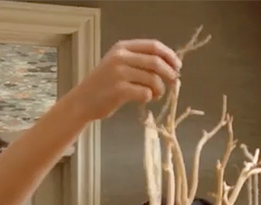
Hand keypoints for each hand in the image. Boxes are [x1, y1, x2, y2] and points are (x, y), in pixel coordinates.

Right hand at [65, 39, 181, 121]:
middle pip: (156, 62)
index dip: (170, 56)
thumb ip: (139, 61)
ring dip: (160, 88)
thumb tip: (169, 66)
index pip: (154, 46)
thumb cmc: (104, 85)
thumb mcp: (118, 64)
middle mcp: (120, 57)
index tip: (177, 66)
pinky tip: (145, 99)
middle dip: (169, 73)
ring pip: (153, 79)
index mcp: (123, 47)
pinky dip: (149, 97)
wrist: (82, 101)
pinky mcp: (119, 91)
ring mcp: (119, 74)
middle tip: (173, 82)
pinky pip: (145, 93)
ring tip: (156, 94)